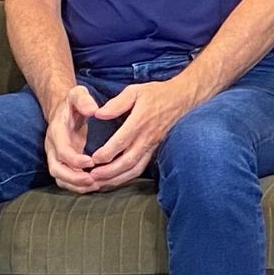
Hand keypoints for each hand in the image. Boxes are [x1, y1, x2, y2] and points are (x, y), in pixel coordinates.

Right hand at [43, 85, 99, 191]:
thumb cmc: (73, 103)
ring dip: (76, 185)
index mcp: (56, 131)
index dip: (74, 159)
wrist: (63, 110)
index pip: (61, 151)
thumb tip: (93, 109)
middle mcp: (52, 147)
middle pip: (56, 169)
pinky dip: (77, 186)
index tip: (91, 162)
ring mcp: (56, 156)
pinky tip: (94, 185)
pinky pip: (66, 179)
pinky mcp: (62, 162)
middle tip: (93, 181)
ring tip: (95, 186)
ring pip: (60, 177)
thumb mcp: (78, 94)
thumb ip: (84, 99)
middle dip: (73, 178)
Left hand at [84, 77, 202, 188]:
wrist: (181, 99)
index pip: (122, 142)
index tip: (93, 159)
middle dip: (109, 172)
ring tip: (100, 183)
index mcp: (140, 122)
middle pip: (128, 160)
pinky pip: (141, 167)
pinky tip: (114, 179)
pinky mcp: (154, 150)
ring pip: (135, 168)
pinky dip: (127, 177)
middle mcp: (146, 137)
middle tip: (92, 176)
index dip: (107, 153)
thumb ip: (117, 103)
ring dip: (117, 178)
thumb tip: (99, 114)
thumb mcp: (135, 91)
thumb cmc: (156, 94)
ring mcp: (151, 145)